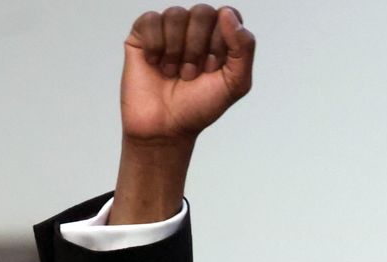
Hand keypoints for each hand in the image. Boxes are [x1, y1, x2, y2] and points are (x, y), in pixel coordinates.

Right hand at [121, 5, 255, 147]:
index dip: (222, 41)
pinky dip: (156, 45)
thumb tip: (227, 13)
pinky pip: (151, 20)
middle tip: (193, 73)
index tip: (214, 67)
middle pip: (203, 12)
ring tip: (175, 72)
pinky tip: (156, 63)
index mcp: (221, 38)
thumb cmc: (200, 106)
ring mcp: (169, 30)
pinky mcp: (143, 34)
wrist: (166, 126)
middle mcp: (196, 29)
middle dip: (199, 47)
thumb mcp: (236, 83)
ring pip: (176, 14)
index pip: (228, 15)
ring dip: (177, 50)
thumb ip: (243, 48)